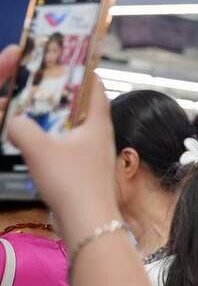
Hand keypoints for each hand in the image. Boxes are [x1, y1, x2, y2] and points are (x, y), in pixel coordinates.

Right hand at [2, 47, 117, 239]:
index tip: (64, 61)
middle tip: (36, 87)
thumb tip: (12, 119)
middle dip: (57, 96)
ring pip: (70, 129)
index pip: (94, 87)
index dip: (81, 71)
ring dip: (50, 121)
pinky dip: (49, 142)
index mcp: (97, 122)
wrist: (88, 224)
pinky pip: (65, 149)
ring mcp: (92, 156)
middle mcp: (98, 136)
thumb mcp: (38, 148)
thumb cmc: (71, 181)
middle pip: (79, 107)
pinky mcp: (83, 173)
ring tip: (29, 113)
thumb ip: (20, 127)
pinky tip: (33, 144)